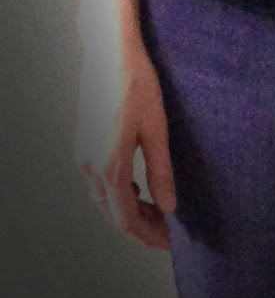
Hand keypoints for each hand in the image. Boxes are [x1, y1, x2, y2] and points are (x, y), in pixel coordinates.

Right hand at [75, 37, 176, 250]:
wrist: (110, 52)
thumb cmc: (136, 84)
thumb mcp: (157, 129)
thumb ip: (161, 171)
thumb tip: (169, 206)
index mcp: (109, 166)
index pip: (127, 219)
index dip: (149, 236)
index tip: (170, 244)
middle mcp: (89, 165)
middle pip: (112, 213)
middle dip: (140, 227)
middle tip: (168, 233)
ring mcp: (82, 155)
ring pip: (103, 199)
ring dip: (128, 211)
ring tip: (157, 214)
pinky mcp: (83, 143)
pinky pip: (99, 181)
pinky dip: (118, 193)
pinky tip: (138, 189)